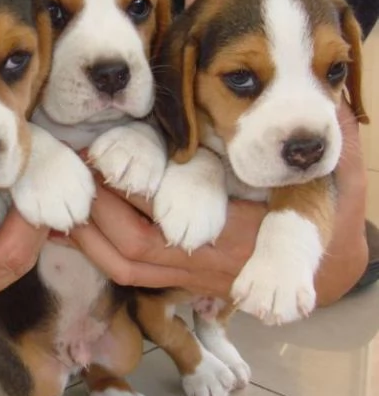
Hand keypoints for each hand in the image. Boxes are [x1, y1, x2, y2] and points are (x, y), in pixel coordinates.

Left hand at [70, 101, 367, 305]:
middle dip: (97, 207)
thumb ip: (322, 148)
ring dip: (89, 232)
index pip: (171, 215)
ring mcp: (190, 275)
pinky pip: (130, 273)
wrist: (330, 262)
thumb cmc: (324, 213)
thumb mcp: (325, 183)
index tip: (101, 157)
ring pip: (125, 264)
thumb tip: (322, 116)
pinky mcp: (181, 278)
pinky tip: (77, 226)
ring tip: (66, 193)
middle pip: (134, 243)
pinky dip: (98, 249)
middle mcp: (205, 260)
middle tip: (73, 167)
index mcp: (237, 235)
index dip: (130, 190)